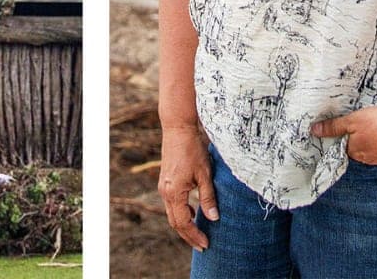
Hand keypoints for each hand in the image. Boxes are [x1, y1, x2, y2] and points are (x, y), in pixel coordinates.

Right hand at [157, 123, 216, 250]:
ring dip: (184, 225)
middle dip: (188, 235)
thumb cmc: (193, 150)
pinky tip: (193, 213)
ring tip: (199, 234)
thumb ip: (208, 198)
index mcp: (174, 192)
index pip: (183, 222)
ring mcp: (163, 187)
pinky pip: (171, 204)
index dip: (194, 235)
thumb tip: (213, 219)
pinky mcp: (165, 182)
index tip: (206, 244)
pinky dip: (181, 213)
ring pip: (172, 213)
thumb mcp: (205, 175)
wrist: (178, 130)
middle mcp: (165, 192)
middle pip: (175, 222)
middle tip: (203, 245)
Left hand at [311, 106, 376, 164]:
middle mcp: (369, 158)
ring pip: (373, 148)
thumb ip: (333, 127)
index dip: (340, 137)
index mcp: (354, 152)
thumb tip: (314, 131)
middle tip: (359, 124)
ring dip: (373, 138)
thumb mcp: (351, 122)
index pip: (342, 147)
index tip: (342, 128)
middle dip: (357, 138)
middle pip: (357, 148)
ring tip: (374, 125)